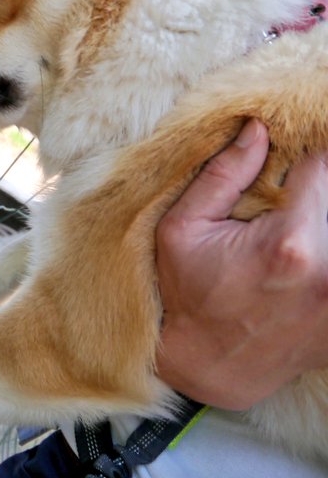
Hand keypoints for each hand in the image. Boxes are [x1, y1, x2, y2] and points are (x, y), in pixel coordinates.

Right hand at [155, 119, 327, 409]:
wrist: (209, 366)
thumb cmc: (187, 295)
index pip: (323, 166)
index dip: (302, 156)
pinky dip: (323, 255)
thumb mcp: (183, 228)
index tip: (285, 161)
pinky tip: (296, 267)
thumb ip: (223, 175)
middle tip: (284, 199)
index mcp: (290, 241)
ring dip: (321, 221)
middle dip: (315, 190)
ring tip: (290, 233)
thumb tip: (258, 129)